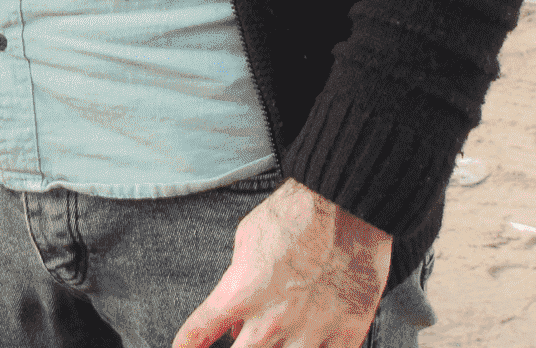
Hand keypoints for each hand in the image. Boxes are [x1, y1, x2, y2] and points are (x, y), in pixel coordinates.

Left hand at [171, 180, 391, 347]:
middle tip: (244, 339)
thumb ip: (235, 283)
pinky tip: (310, 346)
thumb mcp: (248, 238)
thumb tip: (236, 326)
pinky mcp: (345, 337)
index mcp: (240, 294)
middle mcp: (270, 322)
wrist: (349, 202)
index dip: (187, 346)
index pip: (197, 335)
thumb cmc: (296, 213)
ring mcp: (309, 334)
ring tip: (279, 337)